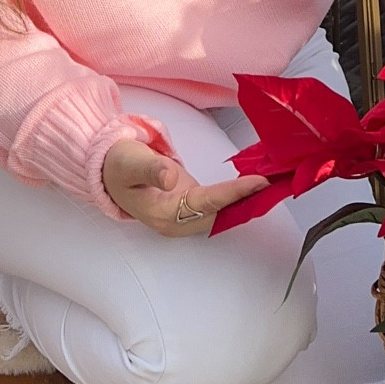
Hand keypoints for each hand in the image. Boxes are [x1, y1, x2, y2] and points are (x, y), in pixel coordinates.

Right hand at [101, 136, 267, 237]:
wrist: (107, 170)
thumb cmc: (119, 164)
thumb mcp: (131, 161)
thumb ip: (151, 168)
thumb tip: (169, 178)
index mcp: (162, 213)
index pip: (206, 203)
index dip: (233, 193)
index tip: (258, 183)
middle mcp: (175, 221)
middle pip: (218, 213)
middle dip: (246, 200)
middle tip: (277, 183)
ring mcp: (182, 216)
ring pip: (220, 213)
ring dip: (244, 202)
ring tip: (273, 186)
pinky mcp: (188, 206)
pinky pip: (216, 205)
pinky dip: (235, 197)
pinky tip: (253, 187)